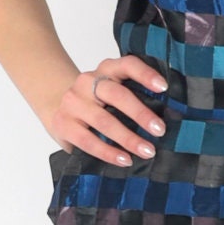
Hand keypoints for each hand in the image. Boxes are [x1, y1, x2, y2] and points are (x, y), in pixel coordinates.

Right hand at [48, 55, 168, 164]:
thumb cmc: (97, 103)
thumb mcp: (112, 94)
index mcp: (106, 70)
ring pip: (103, 120)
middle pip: (116, 94)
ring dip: (128, 138)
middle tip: (159, 130)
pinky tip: (124, 160)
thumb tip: (166, 120)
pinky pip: (88, 140)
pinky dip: (108, 152)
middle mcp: (88, 82)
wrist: (57, 107)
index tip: (164, 87)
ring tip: (146, 151)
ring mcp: (73, 102)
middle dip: (140, 113)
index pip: (127, 64)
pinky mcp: (63, 124)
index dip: (145, 74)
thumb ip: (133, 98)